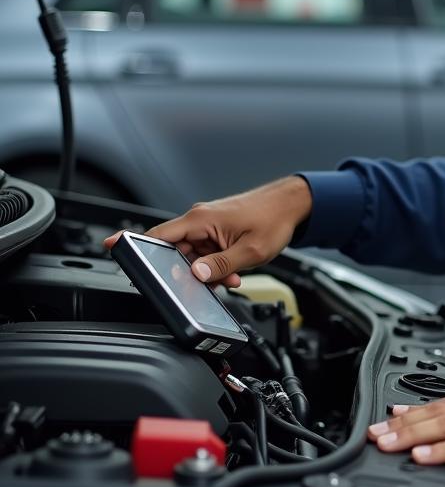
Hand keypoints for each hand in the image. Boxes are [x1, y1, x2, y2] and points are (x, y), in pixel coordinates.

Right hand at [102, 175, 312, 286]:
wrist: (292, 204)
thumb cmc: (273, 219)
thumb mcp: (250, 251)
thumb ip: (220, 266)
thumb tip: (196, 275)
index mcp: (199, 219)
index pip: (156, 235)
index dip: (131, 243)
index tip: (110, 248)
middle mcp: (199, 219)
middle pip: (176, 253)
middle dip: (191, 272)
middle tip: (212, 281)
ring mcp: (207, 225)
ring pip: (193, 256)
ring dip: (208, 270)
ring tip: (232, 275)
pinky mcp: (216, 230)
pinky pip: (206, 252)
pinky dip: (216, 264)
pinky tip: (233, 271)